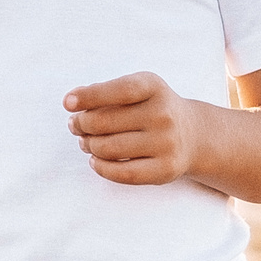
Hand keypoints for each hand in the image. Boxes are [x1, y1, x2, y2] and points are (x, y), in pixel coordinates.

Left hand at [63, 72, 199, 184]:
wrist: (192, 135)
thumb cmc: (153, 108)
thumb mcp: (139, 89)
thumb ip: (107, 92)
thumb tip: (73, 102)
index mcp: (154, 87)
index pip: (119, 91)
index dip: (90, 96)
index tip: (67, 103)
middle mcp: (163, 114)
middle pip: (105, 122)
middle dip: (81, 124)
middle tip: (75, 125)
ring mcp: (166, 143)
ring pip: (109, 148)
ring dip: (88, 145)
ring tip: (85, 142)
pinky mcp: (166, 169)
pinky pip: (122, 173)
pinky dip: (101, 167)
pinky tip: (95, 160)